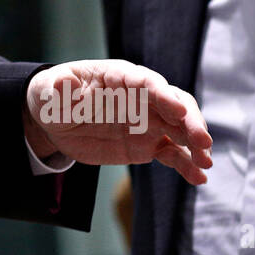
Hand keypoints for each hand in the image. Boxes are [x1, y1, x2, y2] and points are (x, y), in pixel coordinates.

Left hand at [23, 60, 212, 185]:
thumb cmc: (53, 97)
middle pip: (174, 103)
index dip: (163, 95)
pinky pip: (172, 153)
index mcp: (119, 77)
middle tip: (202, 141)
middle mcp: (141, 97)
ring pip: (180, 129)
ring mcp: (148, 121)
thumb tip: (64, 85)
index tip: (178, 110)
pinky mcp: (148, 144)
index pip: (146, 82)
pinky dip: (186, 164)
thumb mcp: (49, 92)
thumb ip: (59, 89)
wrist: (55, 122)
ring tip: (205, 162)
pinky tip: (198, 178)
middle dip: (190, 120)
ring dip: (195, 144)